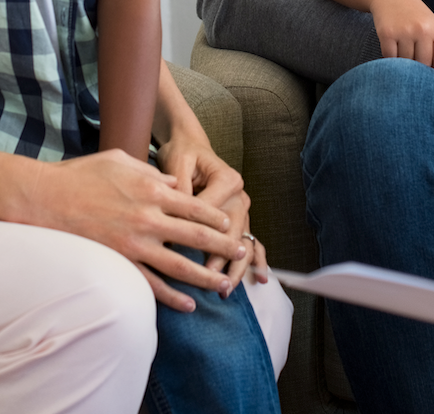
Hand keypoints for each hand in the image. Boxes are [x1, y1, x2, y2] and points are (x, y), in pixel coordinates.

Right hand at [28, 148, 246, 311]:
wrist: (47, 198)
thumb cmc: (82, 174)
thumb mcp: (121, 160)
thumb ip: (151, 172)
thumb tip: (173, 183)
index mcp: (152, 189)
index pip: (196, 206)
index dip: (217, 217)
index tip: (230, 224)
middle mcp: (149, 218)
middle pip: (196, 236)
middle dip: (223, 246)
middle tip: (240, 253)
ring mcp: (135, 243)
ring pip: (181, 265)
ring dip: (206, 276)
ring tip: (224, 284)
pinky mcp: (120, 262)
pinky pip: (152, 284)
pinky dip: (173, 297)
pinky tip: (189, 304)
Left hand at [157, 126, 267, 292]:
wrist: (191, 146)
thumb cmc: (182, 154)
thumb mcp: (177, 163)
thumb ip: (178, 187)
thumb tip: (173, 218)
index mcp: (227, 179)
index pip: (211, 212)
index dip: (196, 232)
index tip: (179, 251)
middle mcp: (239, 194)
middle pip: (232, 231)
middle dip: (220, 257)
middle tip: (208, 277)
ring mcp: (242, 208)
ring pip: (243, 241)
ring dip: (235, 266)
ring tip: (225, 288)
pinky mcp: (239, 218)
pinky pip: (252, 241)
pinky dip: (257, 260)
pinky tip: (260, 278)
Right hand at [372, 0, 433, 73]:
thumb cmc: (413, 14)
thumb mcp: (431, 25)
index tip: (430, 69)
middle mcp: (422, 30)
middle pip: (425, 64)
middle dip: (419, 69)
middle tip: (413, 63)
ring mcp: (404, 32)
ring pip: (407, 63)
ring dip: (404, 64)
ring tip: (402, 54)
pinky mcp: (387, 33)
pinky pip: (391, 58)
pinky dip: (391, 59)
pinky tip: (392, 50)